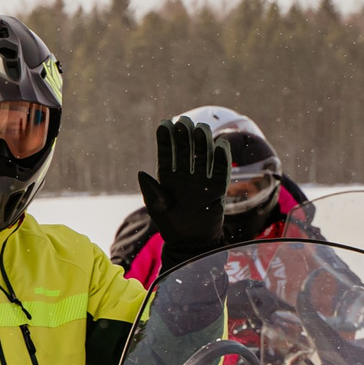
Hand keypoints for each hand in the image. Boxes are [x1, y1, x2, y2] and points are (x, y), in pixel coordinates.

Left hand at [137, 117, 227, 259]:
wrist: (191, 243)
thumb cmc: (170, 225)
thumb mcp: (157, 208)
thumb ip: (151, 191)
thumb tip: (141, 172)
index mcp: (168, 176)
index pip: (167, 153)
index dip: (166, 138)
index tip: (165, 123)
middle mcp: (185, 175)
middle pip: (186, 150)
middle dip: (185, 135)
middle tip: (184, 121)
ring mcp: (202, 180)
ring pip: (203, 156)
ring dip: (202, 142)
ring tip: (201, 129)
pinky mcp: (218, 188)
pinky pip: (221, 171)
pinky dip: (222, 159)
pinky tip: (220, 144)